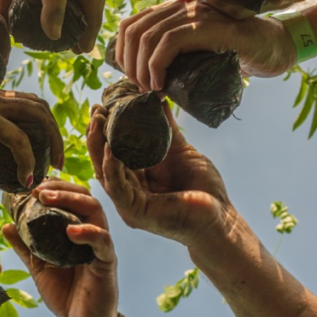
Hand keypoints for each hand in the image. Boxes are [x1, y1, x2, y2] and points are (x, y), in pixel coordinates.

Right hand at [0, 90, 64, 187]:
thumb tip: (11, 184)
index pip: (30, 105)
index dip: (47, 127)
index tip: (52, 154)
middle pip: (40, 107)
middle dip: (56, 135)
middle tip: (60, 162)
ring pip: (36, 116)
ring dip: (51, 142)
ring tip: (52, 168)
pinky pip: (18, 138)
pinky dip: (27, 159)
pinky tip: (26, 178)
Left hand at [2, 181, 120, 316]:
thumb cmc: (65, 294)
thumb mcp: (39, 267)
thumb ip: (26, 247)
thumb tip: (6, 226)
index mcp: (77, 231)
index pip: (71, 198)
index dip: (54, 187)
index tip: (31, 186)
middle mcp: (92, 233)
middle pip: (84, 197)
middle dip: (61, 188)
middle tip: (37, 188)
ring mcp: (101, 247)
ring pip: (95, 212)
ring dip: (71, 200)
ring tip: (48, 198)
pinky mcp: (106, 263)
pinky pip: (103, 242)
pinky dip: (88, 233)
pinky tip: (71, 231)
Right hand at [87, 104, 233, 251]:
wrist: (221, 216)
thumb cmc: (204, 189)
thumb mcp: (180, 151)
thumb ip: (167, 129)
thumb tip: (158, 100)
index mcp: (137, 179)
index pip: (113, 152)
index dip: (106, 130)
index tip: (102, 106)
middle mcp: (129, 192)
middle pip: (103, 162)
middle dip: (96, 135)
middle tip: (94, 110)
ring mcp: (129, 204)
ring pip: (105, 173)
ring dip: (98, 147)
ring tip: (97, 122)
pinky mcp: (135, 212)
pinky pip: (118, 188)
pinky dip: (112, 167)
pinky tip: (110, 148)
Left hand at [112, 0, 294, 91]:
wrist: (270, 48)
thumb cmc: (231, 55)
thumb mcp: (192, 54)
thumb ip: (171, 56)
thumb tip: (140, 78)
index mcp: (173, 9)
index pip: (130, 24)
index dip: (122, 54)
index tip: (132, 79)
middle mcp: (181, 5)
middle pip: (133, 30)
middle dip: (129, 65)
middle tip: (141, 89)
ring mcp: (195, 13)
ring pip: (147, 37)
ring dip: (141, 70)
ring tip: (151, 90)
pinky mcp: (207, 26)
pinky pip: (168, 43)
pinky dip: (156, 67)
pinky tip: (160, 85)